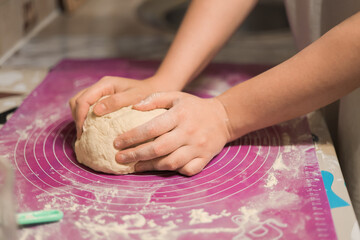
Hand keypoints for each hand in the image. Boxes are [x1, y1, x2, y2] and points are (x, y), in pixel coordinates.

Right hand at [69, 76, 163, 138]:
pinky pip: (88, 108)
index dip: (80, 117)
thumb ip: (116, 102)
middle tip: (83, 135)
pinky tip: (92, 130)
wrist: (156, 91)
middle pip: (77, 101)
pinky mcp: (102, 101)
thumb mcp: (134, 97)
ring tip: (86, 134)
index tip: (83, 133)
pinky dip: (86, 119)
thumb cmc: (147, 94)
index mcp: (105, 84)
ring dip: (80, 118)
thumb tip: (96, 111)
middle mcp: (100, 87)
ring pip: (80, 104)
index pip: (83, 100)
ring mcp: (100, 93)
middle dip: (78, 118)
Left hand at [113, 92, 230, 175]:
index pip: (151, 128)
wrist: (223, 117)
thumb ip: (155, 99)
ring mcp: (198, 147)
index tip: (116, 142)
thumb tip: (133, 107)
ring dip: (150, 166)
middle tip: (119, 158)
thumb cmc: (194, 107)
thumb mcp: (176, 96)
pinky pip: (188, 170)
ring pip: (171, 162)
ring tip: (135, 166)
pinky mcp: (205, 158)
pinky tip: (161, 169)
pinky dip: (174, 171)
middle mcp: (189, 132)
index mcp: (180, 115)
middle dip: (135, 155)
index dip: (131, 137)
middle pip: (158, 149)